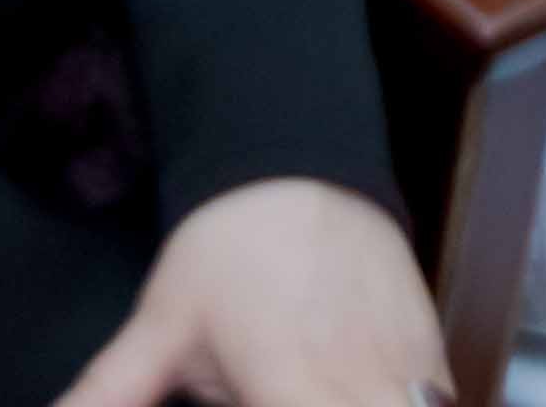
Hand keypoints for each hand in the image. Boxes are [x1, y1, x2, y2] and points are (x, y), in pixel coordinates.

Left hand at [39, 176, 445, 406]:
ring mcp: (405, 366)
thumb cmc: (229, 248)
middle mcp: (357, 382)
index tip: (255, 404)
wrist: (300, 162)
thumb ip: (108, 394)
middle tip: (288, 397)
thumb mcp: (159, 328)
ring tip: (327, 393)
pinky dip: (410, 406)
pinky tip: (371, 398)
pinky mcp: (431, 351)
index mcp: (289, 386)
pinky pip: (437, 401)